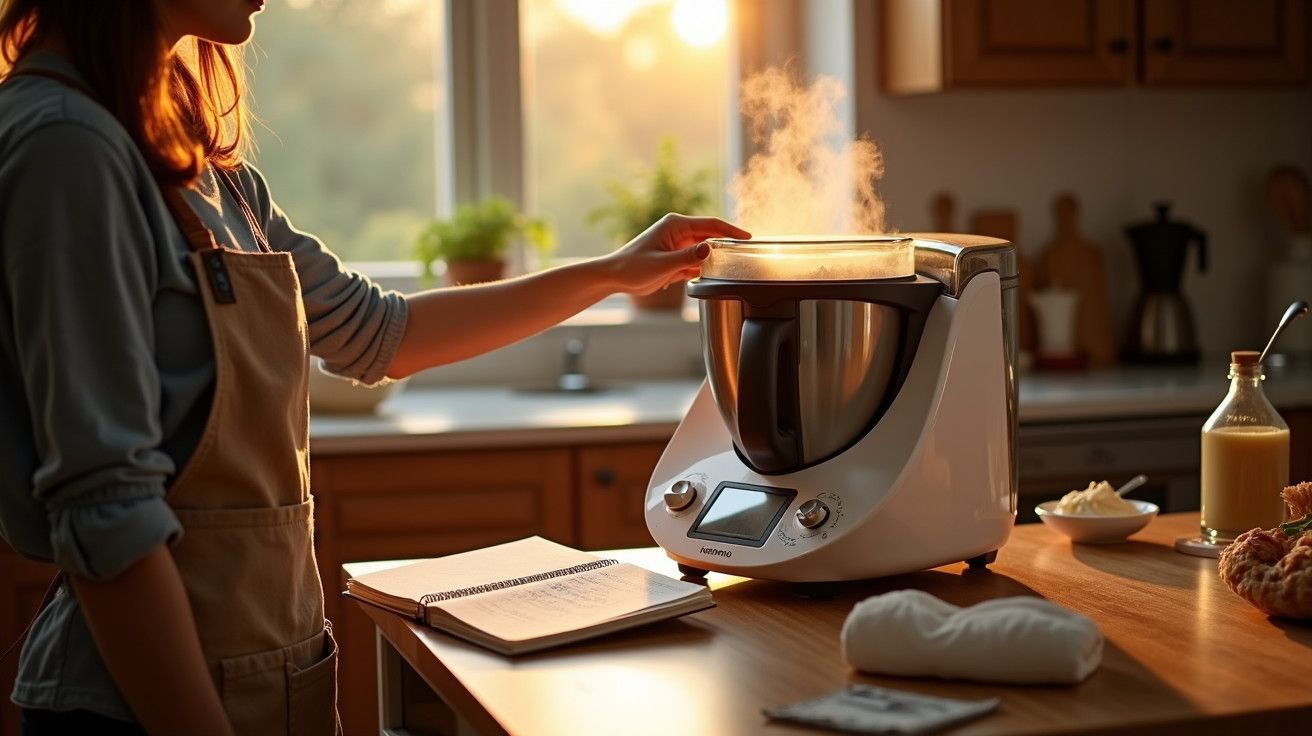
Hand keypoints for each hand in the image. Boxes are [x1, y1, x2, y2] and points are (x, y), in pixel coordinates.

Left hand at [602, 213, 750, 294]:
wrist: (614, 277)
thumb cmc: (632, 268)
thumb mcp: (662, 265)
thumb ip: (687, 258)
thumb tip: (709, 249)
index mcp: (675, 226)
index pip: (711, 225)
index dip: (731, 231)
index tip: (747, 238)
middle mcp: (678, 232)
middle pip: (710, 235)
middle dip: (726, 243)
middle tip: (746, 253)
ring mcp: (676, 245)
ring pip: (704, 249)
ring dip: (715, 257)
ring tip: (733, 266)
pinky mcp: (674, 258)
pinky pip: (695, 261)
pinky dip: (703, 268)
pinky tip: (711, 277)